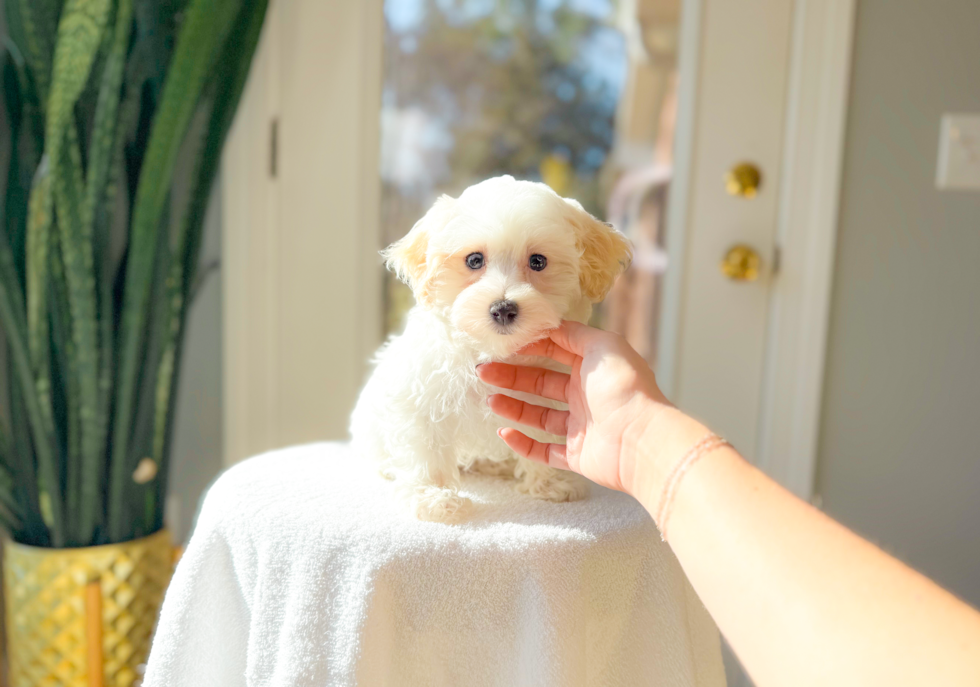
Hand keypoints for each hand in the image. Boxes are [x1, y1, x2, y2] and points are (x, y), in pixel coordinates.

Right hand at [476, 321, 675, 495]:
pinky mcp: (577, 455)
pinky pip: (545, 451)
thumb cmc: (624, 387)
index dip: (529, 348)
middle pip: (541, 383)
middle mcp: (587, 395)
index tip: (502, 345)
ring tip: (490, 400)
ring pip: (539, 416)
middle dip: (512, 377)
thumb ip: (573, 332)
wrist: (640, 438)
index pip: (555, 352)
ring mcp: (581, 426)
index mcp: (593, 367)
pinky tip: (505, 432)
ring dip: (514, 407)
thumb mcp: (601, 345)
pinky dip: (523, 443)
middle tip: (484, 372)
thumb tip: (547, 324)